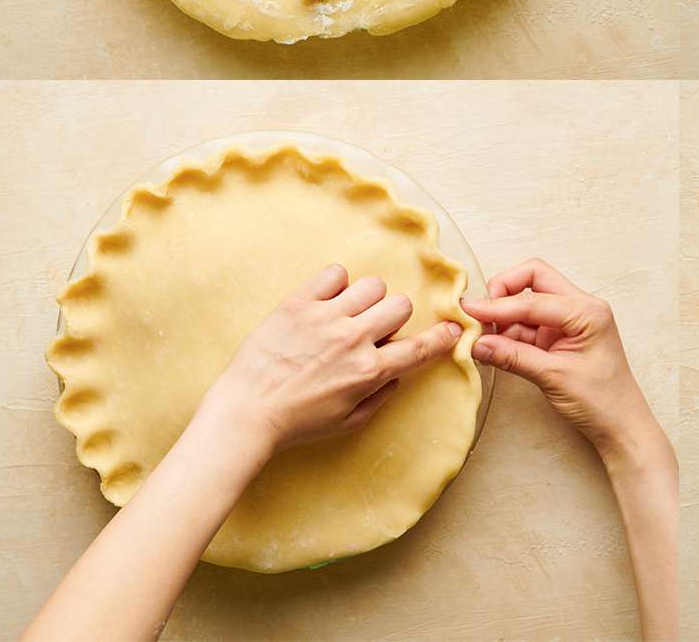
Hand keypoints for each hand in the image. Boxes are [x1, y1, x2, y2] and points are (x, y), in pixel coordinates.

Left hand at [197, 263, 464, 458]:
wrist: (246, 412)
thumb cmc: (296, 423)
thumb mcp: (348, 421)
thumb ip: (380, 394)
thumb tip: (396, 372)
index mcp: (369, 371)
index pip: (420, 347)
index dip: (442, 337)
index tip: (452, 329)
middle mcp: (353, 340)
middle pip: (400, 305)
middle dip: (393, 317)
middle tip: (373, 330)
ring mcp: (326, 318)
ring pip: (373, 285)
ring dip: (367, 299)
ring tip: (347, 313)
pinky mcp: (299, 304)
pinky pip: (335, 274)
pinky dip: (335, 285)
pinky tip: (325, 302)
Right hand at [461, 259, 662, 466]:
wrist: (620, 426)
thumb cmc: (602, 402)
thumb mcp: (554, 377)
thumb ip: (513, 357)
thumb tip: (477, 343)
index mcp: (587, 312)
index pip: (533, 298)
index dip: (498, 305)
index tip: (469, 313)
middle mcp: (580, 308)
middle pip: (533, 280)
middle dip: (503, 292)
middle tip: (479, 316)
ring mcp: (569, 322)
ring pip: (528, 302)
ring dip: (503, 318)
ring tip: (481, 339)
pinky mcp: (559, 337)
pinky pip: (528, 325)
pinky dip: (509, 333)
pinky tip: (494, 347)